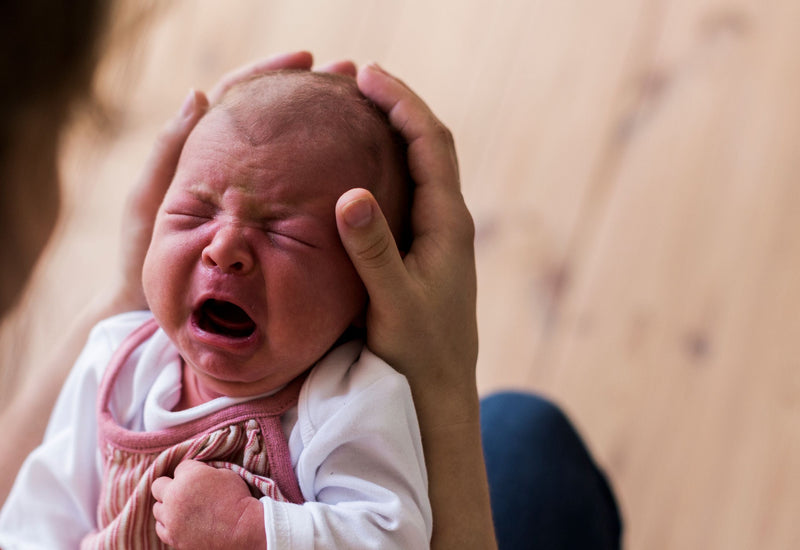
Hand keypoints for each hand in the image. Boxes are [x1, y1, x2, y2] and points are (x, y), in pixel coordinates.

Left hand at [110, 51, 354, 313]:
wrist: (153, 312)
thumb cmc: (143, 258)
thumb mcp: (149, 202)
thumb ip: (168, 152)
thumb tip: (199, 94)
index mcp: (201, 152)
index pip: (239, 96)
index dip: (270, 73)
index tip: (305, 60)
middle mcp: (232, 168)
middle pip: (274, 118)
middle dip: (311, 93)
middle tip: (349, 76)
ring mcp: (253, 198)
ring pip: (291, 154)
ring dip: (324, 128)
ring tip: (363, 110)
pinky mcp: (269, 226)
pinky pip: (299, 194)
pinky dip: (323, 176)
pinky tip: (355, 169)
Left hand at [150, 460, 264, 549]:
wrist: (244, 531)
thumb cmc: (239, 501)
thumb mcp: (225, 474)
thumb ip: (204, 471)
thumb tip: (197, 474)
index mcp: (188, 476)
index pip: (179, 468)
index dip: (191, 473)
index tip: (201, 480)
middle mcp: (174, 496)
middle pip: (158, 485)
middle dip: (170, 486)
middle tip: (184, 492)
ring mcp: (171, 519)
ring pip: (157, 508)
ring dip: (168, 506)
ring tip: (183, 510)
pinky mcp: (173, 537)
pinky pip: (161, 528)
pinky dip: (168, 524)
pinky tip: (180, 523)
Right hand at [338, 63, 495, 549]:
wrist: (439, 395)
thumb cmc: (417, 354)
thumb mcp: (392, 303)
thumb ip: (372, 251)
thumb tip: (351, 194)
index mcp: (447, 224)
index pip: (430, 144)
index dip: (401, 103)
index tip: (367, 74)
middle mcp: (447, 223)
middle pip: (428, 145)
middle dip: (396, 105)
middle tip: (355, 78)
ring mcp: (436, 237)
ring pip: (417, 167)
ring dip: (391, 132)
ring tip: (353, 108)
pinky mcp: (421, 253)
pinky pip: (405, 193)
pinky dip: (383, 165)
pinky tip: (353, 168)